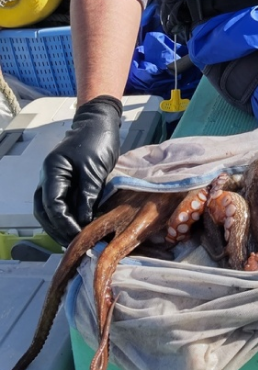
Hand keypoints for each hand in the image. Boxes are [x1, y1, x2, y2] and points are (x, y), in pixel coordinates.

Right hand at [33, 95, 122, 245]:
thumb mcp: (95, 169)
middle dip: (59, 231)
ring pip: (49, 212)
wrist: (99, 123)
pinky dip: (67, 218)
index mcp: (52, 173)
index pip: (52, 206)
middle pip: (45, 213)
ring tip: (77, 242)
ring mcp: (54, 182)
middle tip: (77, 246)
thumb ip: (88, 195)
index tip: (79, 237)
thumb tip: (82, 221)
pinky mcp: (65, 184)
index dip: (65, 224)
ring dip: (61, 227)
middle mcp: (48, 179)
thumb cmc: (97, 140)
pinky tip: (79, 228)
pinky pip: (60, 205)